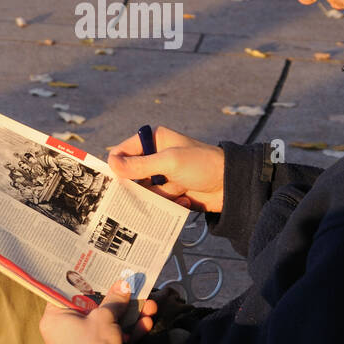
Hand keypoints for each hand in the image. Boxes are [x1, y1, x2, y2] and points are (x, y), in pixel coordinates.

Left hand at [39, 279, 158, 343]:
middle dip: (117, 301)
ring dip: (129, 317)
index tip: (98, 271)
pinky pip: (111, 340)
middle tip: (131, 288)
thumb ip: (114, 299)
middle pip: (91, 309)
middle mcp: (63, 332)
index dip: (83, 281)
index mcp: (55, 318)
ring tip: (149, 305)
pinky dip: (128, 333)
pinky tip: (147, 324)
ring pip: (106, 325)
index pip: (65, 293)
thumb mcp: (105, 317)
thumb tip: (123, 285)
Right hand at [107, 126, 224, 212]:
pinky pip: (157, 201)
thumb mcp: (170, 162)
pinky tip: (183, 198)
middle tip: (139, 193)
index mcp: (155, 141)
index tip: (113, 181)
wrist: (231, 185)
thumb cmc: (202, 164)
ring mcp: (163, 175)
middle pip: (130, 174)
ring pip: (143, 191)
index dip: (116, 165)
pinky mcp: (170, 192)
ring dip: (155, 196)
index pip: (124, 151)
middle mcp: (156, 157)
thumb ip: (140, 165)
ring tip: (171, 193)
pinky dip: (167, 203)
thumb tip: (112, 164)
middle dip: (135, 186)